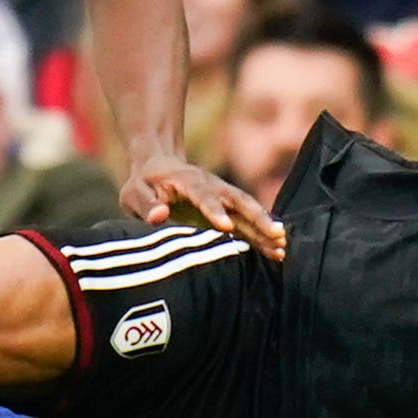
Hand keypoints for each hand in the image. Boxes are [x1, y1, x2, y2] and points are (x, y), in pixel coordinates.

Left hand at [121, 154, 286, 259]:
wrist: (157, 166)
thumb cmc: (143, 183)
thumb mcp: (134, 192)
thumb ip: (145, 204)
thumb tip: (160, 216)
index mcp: (187, 180)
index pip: (203, 194)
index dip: (214, 209)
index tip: (226, 226)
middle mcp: (211, 185)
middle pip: (237, 200)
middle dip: (257, 218)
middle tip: (275, 235)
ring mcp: (222, 196)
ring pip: (248, 210)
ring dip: (265, 227)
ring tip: (282, 247)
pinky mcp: (227, 208)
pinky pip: (247, 221)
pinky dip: (261, 234)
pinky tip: (276, 251)